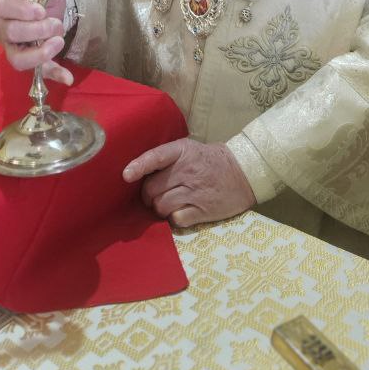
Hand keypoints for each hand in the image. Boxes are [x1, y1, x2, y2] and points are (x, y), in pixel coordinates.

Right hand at [0, 0, 70, 84]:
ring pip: (17, 58)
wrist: (51, 11)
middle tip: (55, 24)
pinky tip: (67, 76)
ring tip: (59, 42)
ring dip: (41, 53)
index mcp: (6, 6)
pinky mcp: (29, 63)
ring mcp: (13, 48)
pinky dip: (54, 74)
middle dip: (37, 30)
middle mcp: (4, 28)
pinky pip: (39, 73)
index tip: (41, 11)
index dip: (21, 10)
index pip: (3, 7)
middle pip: (11, 33)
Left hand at [123, 138, 254, 227]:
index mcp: (182, 151)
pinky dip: (173, 218)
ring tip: (167, 204)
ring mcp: (194, 192)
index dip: (139, 166)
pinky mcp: (202, 210)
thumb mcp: (189, 150)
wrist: (242, 173)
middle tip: (153, 196)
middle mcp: (187, 171)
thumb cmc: (209, 161)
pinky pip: (175, 219)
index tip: (126, 175)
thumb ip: (167, 159)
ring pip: (161, 206)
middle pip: (152, 189)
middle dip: (148, 195)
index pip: (156, 157)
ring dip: (159, 208)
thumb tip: (138, 173)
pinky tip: (179, 212)